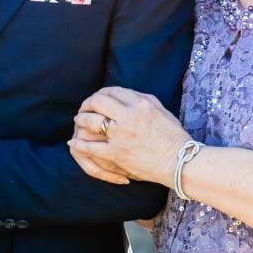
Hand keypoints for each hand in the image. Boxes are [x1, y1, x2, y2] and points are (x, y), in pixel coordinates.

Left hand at [70, 88, 186, 186]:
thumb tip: (127, 95)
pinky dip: (79, 143)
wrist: (179, 161)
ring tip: (78, 121)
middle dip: (87, 103)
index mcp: (141, 103)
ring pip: (91, 121)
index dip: (101, 93)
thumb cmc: (173, 137)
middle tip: (84, 108)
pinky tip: (74, 142)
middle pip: (98, 101)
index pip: (113, 91)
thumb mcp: (161, 111)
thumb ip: (143, 100)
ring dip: (81, 120)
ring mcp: (120, 135)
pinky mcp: (116, 153)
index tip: (98, 98)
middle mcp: (129, 116)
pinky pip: (91, 146)